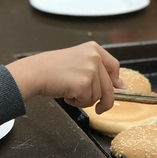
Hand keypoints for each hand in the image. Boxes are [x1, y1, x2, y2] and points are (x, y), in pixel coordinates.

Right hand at [6, 42, 125, 112]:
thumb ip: (98, 70)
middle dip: (105, 101)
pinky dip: (77, 102)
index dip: (116, 80)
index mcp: (94, 49)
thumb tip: (120, 85)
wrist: (36, 72)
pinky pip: (88, 101)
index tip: (118, 88)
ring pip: (97, 96)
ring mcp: (90, 70)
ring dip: (84, 99)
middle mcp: (94, 57)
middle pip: (109, 86)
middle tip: (100, 108)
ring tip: (70, 90)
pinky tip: (67, 93)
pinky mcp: (84, 83)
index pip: (114, 66)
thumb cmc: (52, 68)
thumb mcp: (78, 61)